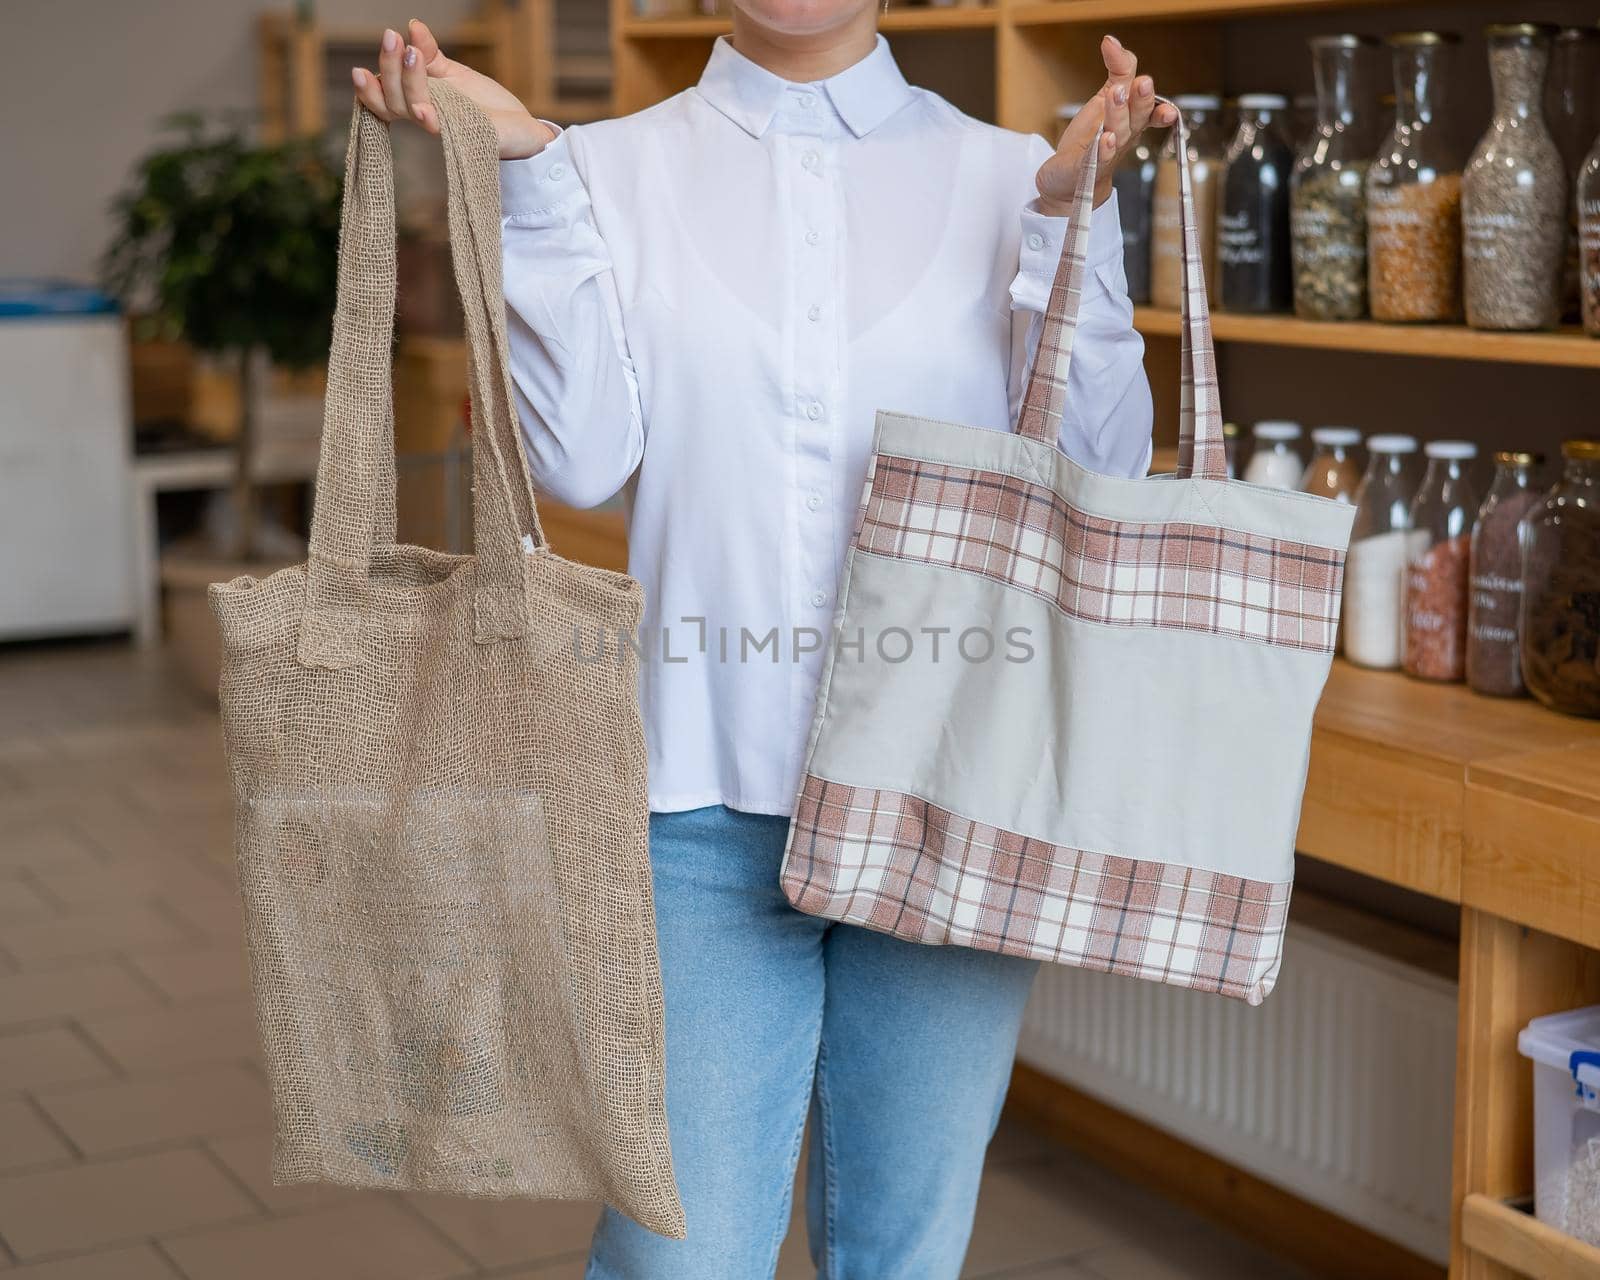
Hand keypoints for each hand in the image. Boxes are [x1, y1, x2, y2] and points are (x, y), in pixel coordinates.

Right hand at [352, 19, 555, 159]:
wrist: (522, 127)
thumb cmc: (486, 105)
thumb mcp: (454, 73)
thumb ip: (430, 54)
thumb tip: (412, 26)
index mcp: (418, 103)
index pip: (385, 97)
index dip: (370, 86)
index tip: (361, 65)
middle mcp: (426, 118)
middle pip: (393, 100)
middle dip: (388, 68)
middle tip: (392, 38)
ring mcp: (444, 129)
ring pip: (413, 109)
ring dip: (409, 80)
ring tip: (412, 54)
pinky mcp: (466, 136)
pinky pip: (441, 130)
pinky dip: (428, 117)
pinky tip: (423, 108)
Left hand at [1035, 35, 1178, 214]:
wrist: (1068, 180)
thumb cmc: (1089, 139)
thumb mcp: (1105, 98)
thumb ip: (1117, 71)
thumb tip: (1112, 41)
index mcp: (1131, 120)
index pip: (1149, 109)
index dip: (1159, 106)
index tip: (1163, 101)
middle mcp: (1122, 136)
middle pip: (1136, 117)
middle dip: (1141, 100)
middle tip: (1142, 82)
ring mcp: (1105, 153)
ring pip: (1116, 133)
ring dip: (1118, 114)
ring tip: (1115, 95)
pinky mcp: (1084, 168)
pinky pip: (1096, 160)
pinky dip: (1101, 150)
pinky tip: (1104, 139)